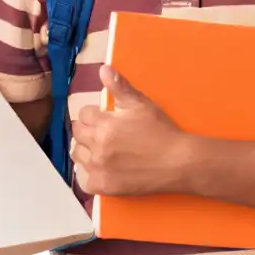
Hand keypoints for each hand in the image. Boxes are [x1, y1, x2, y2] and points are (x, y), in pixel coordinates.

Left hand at [69, 66, 188, 196]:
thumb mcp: (141, 104)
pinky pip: (83, 180)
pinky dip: (88, 173)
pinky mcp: (103, 186)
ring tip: (100, 149)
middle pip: (77, 133)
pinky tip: (101, 167)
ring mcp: (98, 168)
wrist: (177, 162)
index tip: (104, 117)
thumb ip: (120, 86)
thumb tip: (103, 69)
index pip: (83, 114)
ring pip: (77, 155)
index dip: (94, 114)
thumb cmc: (161, 130)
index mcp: (104, 123)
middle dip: (87, 129)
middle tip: (103, 132)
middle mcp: (97, 146)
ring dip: (85, 149)